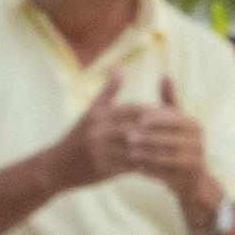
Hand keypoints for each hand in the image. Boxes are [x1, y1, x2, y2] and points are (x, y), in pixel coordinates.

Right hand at [58, 93, 179, 189]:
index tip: (171, 115)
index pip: (134, 110)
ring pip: (136, 148)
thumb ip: (108, 90)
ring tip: (174, 151)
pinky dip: (146, 167)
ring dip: (156, 150)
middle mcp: (100, 131)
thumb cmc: (78, 136)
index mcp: (99, 115)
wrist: (57, 166)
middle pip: (138, 128)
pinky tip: (160, 168)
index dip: (154, 112)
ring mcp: (101, 150)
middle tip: (178, 133)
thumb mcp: (92, 111)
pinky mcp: (104, 168)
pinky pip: (130, 167)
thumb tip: (119, 65)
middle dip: (158, 131)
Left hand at [123, 107, 208, 195]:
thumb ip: (169, 100)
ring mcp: (195, 161)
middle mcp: (198, 142)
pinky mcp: (188, 177)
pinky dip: (152, 171)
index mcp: (193, 125)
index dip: (156, 118)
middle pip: (170, 138)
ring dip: (148, 155)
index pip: (174, 118)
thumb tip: (165, 75)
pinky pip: (168, 173)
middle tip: (129, 137)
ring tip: (130, 153)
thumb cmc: (178, 143)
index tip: (138, 119)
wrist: (191, 178)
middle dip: (149, 137)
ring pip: (168, 156)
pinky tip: (136, 169)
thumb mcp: (176, 121)